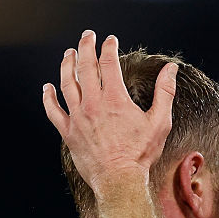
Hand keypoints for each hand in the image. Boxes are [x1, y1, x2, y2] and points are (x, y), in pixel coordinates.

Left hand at [42, 31, 177, 195]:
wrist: (119, 181)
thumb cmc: (140, 155)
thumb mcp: (160, 122)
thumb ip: (165, 92)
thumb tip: (171, 69)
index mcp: (114, 99)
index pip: (108, 62)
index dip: (109, 47)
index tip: (110, 40)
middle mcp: (93, 104)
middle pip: (85, 67)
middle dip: (85, 47)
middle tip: (87, 36)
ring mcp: (78, 118)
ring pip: (67, 84)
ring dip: (66, 65)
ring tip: (68, 54)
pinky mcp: (68, 133)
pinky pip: (53, 111)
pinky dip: (49, 97)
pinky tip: (48, 88)